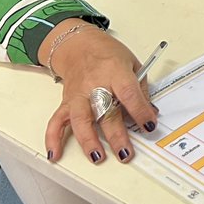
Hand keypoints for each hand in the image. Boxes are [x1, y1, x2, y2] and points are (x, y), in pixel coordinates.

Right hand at [41, 22, 157, 163]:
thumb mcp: (133, 63)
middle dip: (116, 135)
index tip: (149, 125)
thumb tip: (150, 112)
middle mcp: (95, 84)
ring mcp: (78, 95)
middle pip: (105, 112)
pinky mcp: (66, 102)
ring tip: (97, 158)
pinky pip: (56, 122)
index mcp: (115, 71)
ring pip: (81, 120)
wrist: (79, 45)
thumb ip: (141, 88)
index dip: (140, 111)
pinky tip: (55, 154)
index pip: (129, 93)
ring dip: (89, 141)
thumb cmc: (108, 54)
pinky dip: (53, 139)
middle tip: (125, 153)